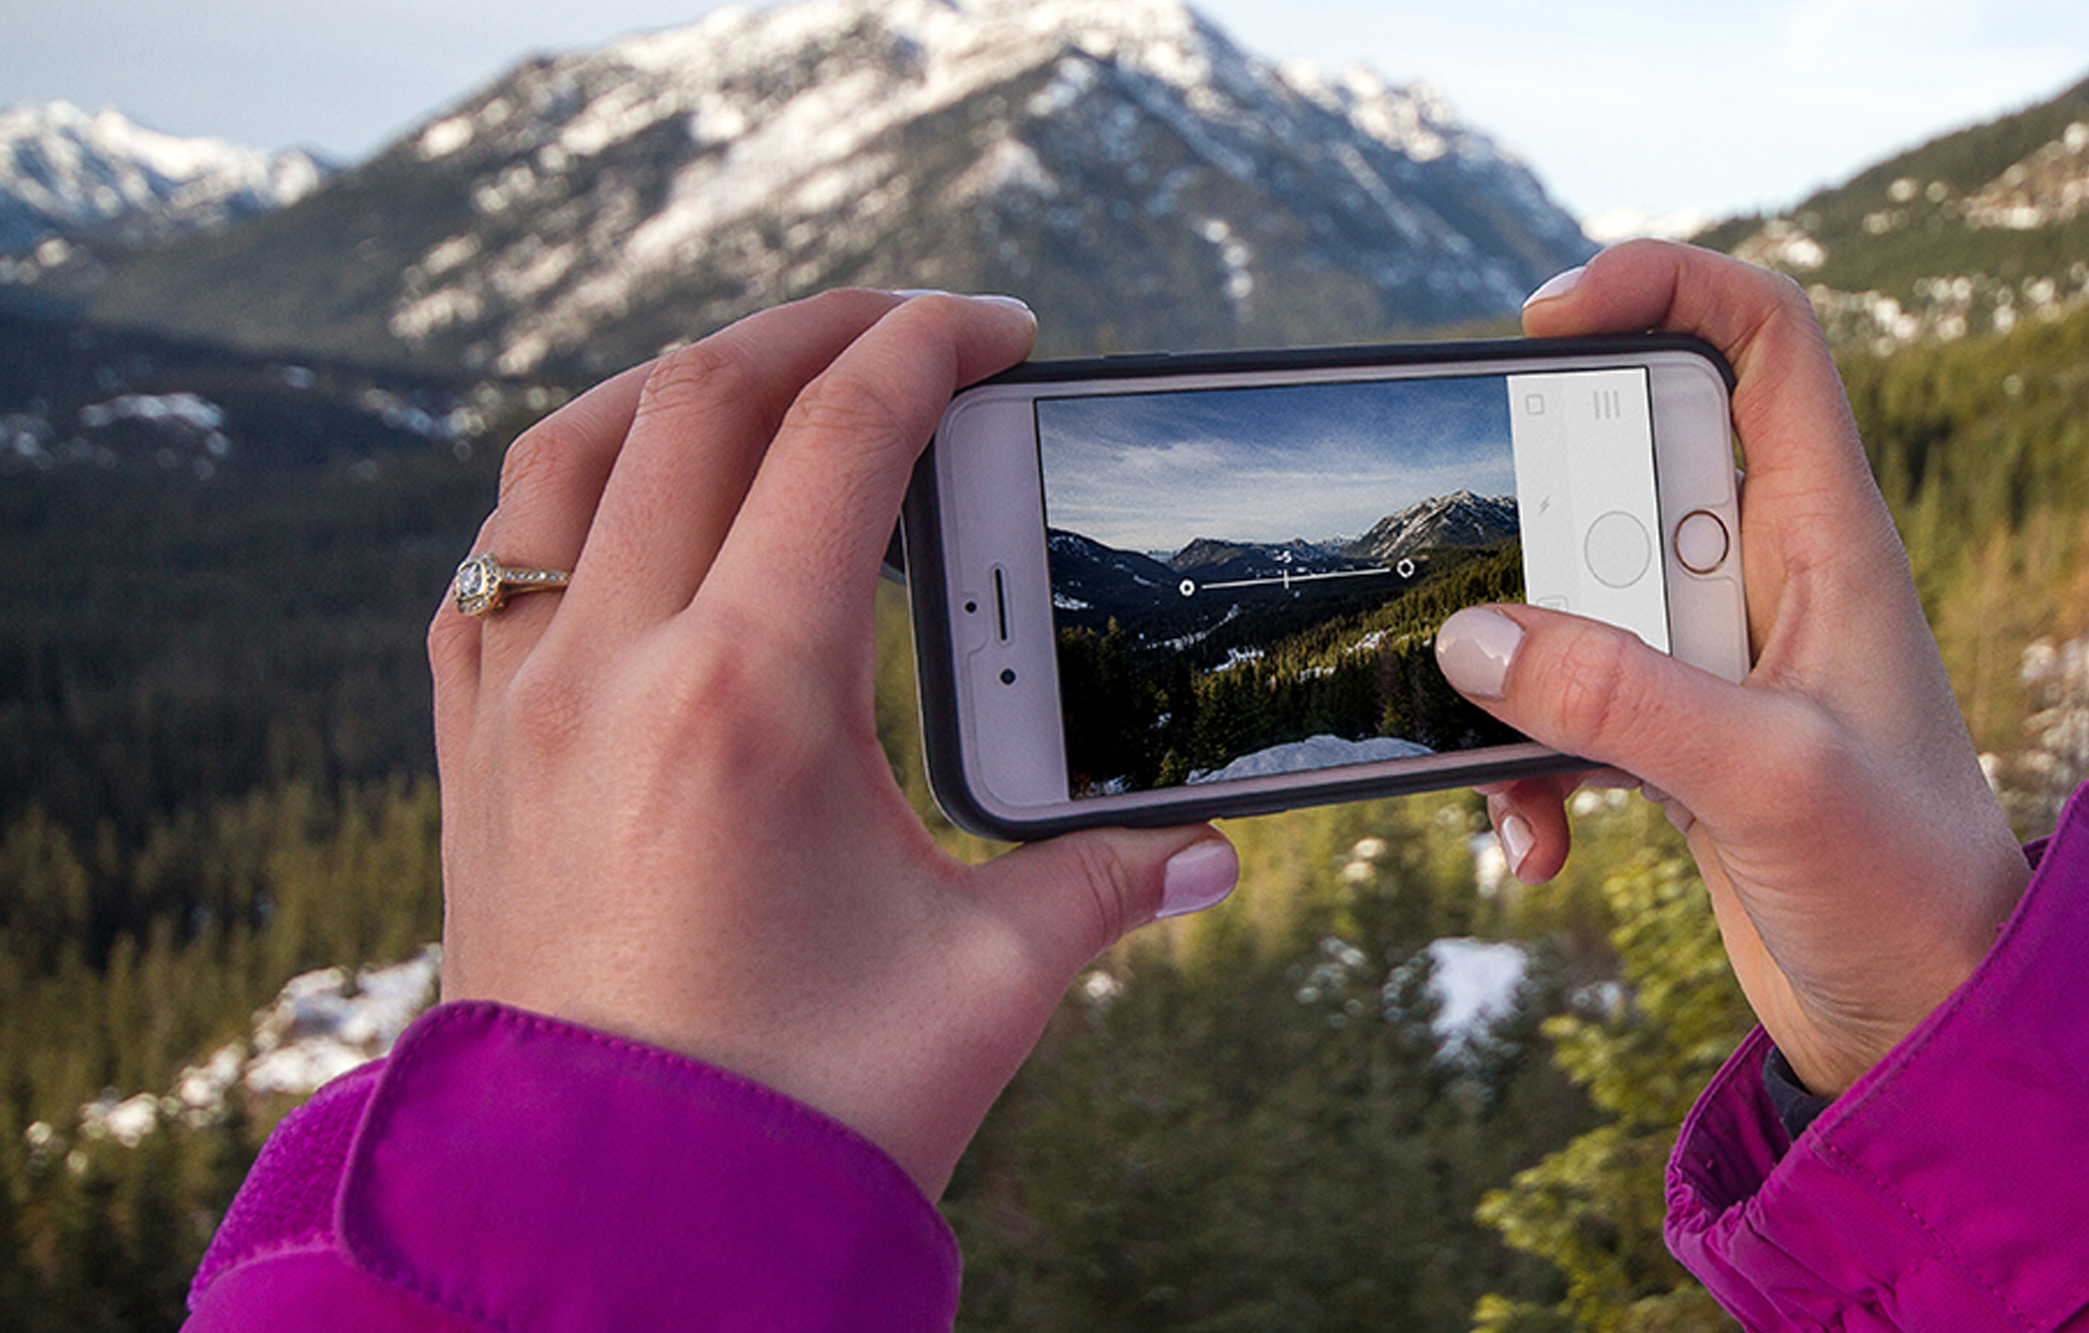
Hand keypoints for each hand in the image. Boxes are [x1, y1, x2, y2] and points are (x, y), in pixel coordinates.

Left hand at [428, 290, 1237, 1195]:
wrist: (607, 1230)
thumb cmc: (799, 1112)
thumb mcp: (988, 984)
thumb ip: (1108, 884)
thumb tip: (1213, 848)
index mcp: (747, 694)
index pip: (839, 434)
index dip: (930, 345)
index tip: (999, 328)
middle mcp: (609, 667)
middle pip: (701, 397)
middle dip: (821, 329)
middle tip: (917, 330)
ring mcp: (517, 704)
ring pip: (566, 453)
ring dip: (680, 382)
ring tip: (775, 379)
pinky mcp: (472, 757)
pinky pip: (493, 563)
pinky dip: (571, 493)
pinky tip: (635, 518)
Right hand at [1437, 242, 2028, 1095]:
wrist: (1929, 1026)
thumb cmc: (1905, 889)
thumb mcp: (1765, 782)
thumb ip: (1620, 701)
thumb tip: (1474, 640)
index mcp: (1830, 537)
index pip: (1764, 340)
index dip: (1667, 287)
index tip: (1550, 319)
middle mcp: (1771, 577)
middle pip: (1626, 469)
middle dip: (1542, 528)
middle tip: (1506, 599)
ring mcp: (1719, 660)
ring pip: (1577, 596)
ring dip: (1520, 672)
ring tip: (1511, 764)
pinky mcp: (1680, 740)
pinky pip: (1569, 707)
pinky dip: (1530, 765)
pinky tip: (1538, 843)